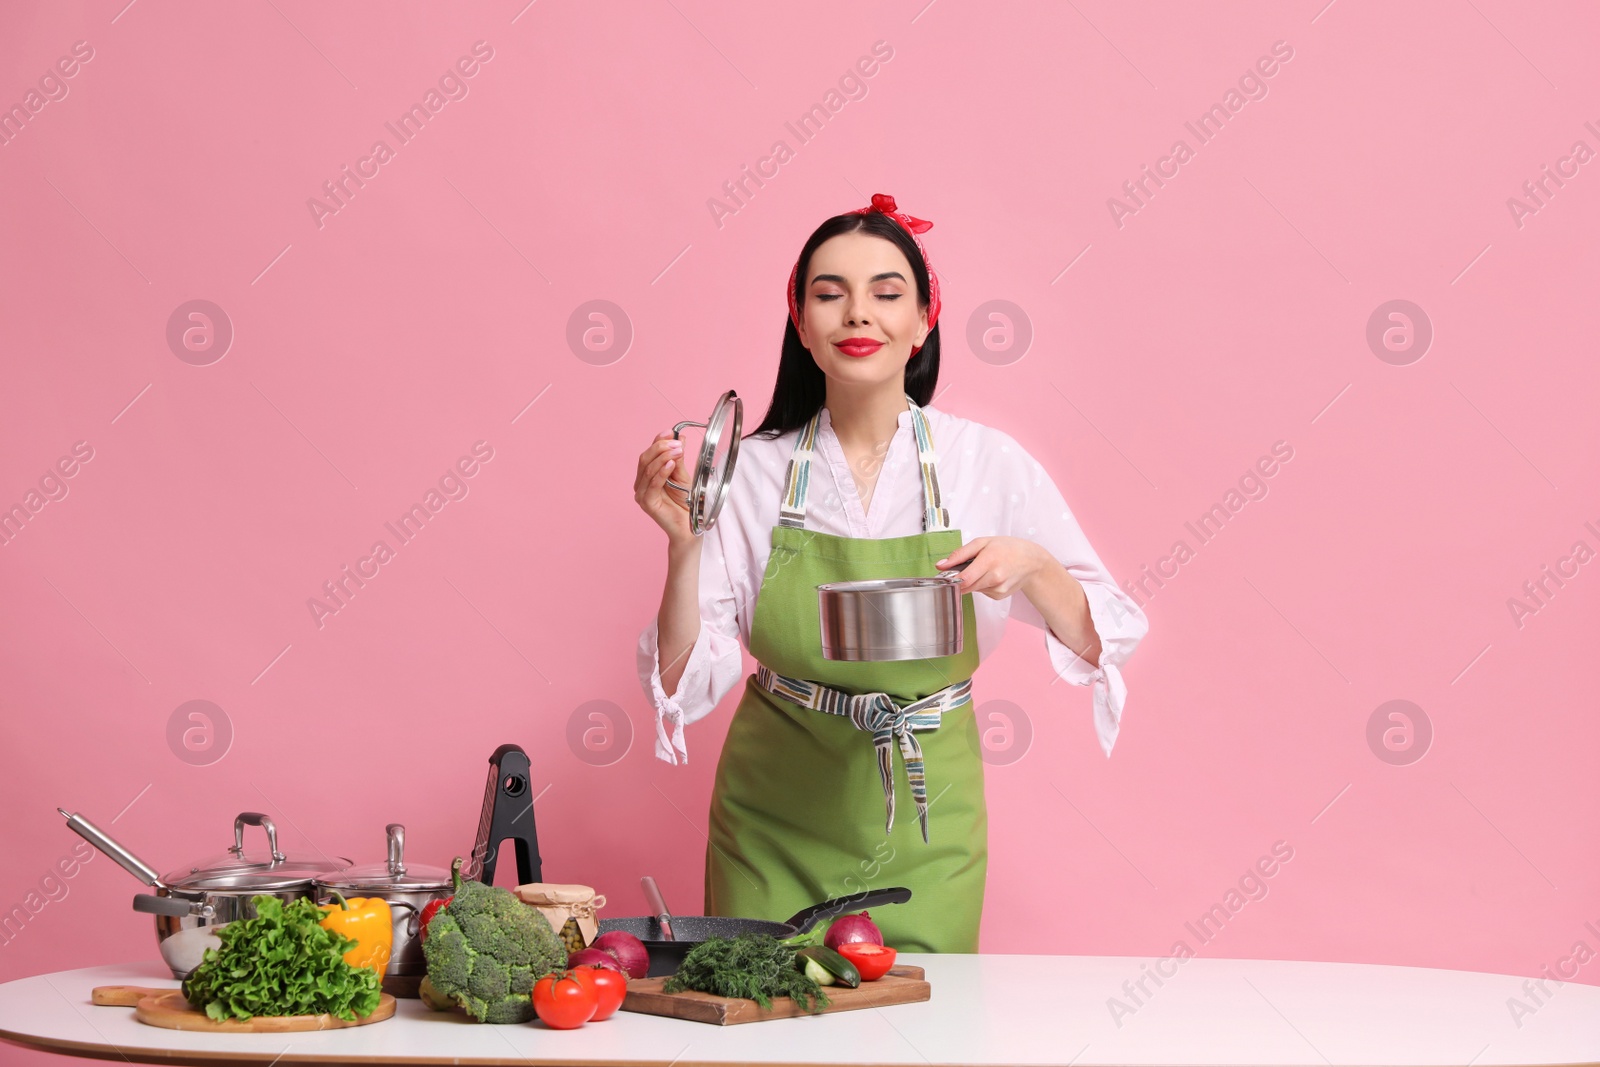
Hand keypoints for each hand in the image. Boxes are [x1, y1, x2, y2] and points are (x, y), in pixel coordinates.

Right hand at [634, 431, 694, 545]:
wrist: (690, 526)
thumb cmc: (686, 503)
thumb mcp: (682, 476)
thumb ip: (678, 459)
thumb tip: (679, 439)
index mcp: (647, 475)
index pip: (649, 454)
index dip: (658, 441)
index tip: (670, 431)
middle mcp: (640, 483)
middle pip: (645, 459)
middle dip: (661, 448)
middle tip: (677, 443)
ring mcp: (641, 493)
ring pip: (648, 469)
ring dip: (663, 457)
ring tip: (678, 451)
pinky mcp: (646, 502)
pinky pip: (652, 483)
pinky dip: (661, 472)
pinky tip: (671, 464)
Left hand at [934, 536, 1054, 599]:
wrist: (1032, 561)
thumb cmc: (1008, 548)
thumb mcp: (983, 542)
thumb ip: (960, 554)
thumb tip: (941, 565)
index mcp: (989, 560)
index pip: (963, 578)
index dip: (951, 579)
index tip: (946, 575)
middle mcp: (995, 577)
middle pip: (965, 586)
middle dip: (960, 578)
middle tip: (966, 567)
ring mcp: (998, 589)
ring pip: (972, 589)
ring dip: (972, 581)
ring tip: (984, 569)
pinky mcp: (999, 596)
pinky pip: (981, 592)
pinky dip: (982, 585)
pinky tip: (992, 576)